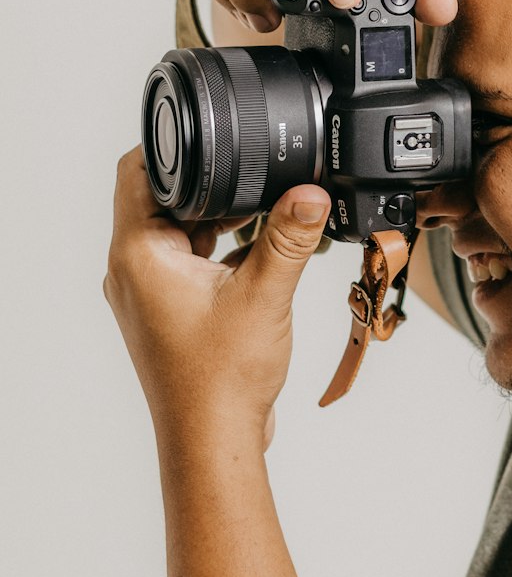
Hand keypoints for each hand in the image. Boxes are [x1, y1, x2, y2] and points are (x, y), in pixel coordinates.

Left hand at [104, 147, 330, 447]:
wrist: (214, 439)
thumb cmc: (219, 380)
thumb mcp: (265, 294)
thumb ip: (289, 237)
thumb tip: (311, 193)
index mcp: (139, 253)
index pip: (141, 173)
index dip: (175, 148)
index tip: (215, 137)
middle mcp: (134, 269)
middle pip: (165, 200)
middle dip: (213, 187)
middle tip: (259, 181)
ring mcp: (150, 291)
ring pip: (183, 231)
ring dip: (222, 221)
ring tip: (267, 222)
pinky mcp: (169, 310)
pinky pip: (192, 261)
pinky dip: (223, 252)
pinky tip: (262, 258)